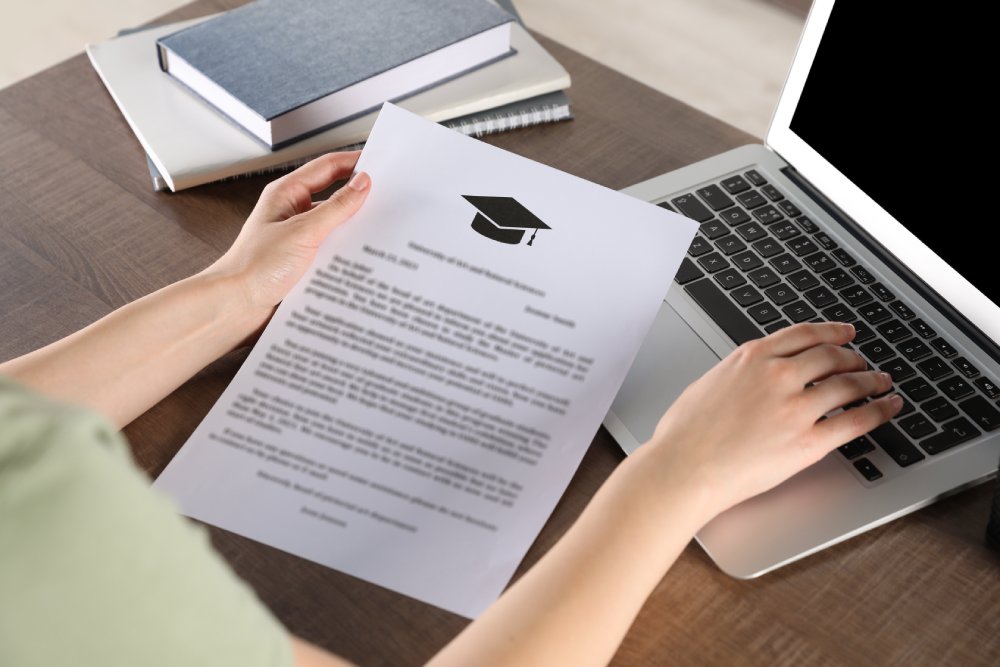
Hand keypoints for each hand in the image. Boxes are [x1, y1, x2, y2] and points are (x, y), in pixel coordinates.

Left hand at [206, 151, 370, 334]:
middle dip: (361, 197)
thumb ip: (335, 208)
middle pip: (335, 196)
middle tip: (390, 199)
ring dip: (356, 228)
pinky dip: (349, 252)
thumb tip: (362, 184)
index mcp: (287, 194)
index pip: (328, 167)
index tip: (383, 164)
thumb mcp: (302, 232)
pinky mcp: (305, 262)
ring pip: (337, 226)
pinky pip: (333, 250)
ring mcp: (300, 238)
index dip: (355, 162)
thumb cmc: (254, 268)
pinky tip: (365, 259)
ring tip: (383, 231)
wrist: (236, 307)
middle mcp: (293, 213)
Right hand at [645, 322, 901, 521]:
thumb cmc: (684, 435)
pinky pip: (856, 420)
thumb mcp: (708, 383)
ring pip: (849, 384)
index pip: (804, 334)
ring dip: (871, 380)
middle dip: (853, 357)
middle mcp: (777, 375)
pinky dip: (880, 410)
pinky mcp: (808, 441)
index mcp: (751, 357)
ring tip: (882, 382)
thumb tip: (753, 375)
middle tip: (862, 361)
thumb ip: (738, 372)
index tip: (843, 333)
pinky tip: (889, 407)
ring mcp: (795, 408)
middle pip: (831, 356)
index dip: (831, 331)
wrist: (682, 469)